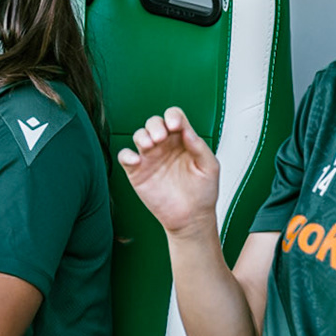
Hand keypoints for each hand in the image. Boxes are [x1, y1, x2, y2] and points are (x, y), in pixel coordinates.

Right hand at [119, 108, 220, 237]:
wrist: (191, 218)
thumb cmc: (202, 193)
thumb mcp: (209, 167)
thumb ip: (199, 147)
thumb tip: (187, 131)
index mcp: (183, 141)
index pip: (175, 118)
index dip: (173, 117)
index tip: (176, 126)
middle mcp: (165, 146)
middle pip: (154, 123)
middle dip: (155, 125)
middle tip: (161, 137)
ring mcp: (150, 158)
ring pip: (139, 135)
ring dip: (142, 136)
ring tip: (150, 146)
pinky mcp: (137, 172)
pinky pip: (125, 156)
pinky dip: (127, 155)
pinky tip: (136, 160)